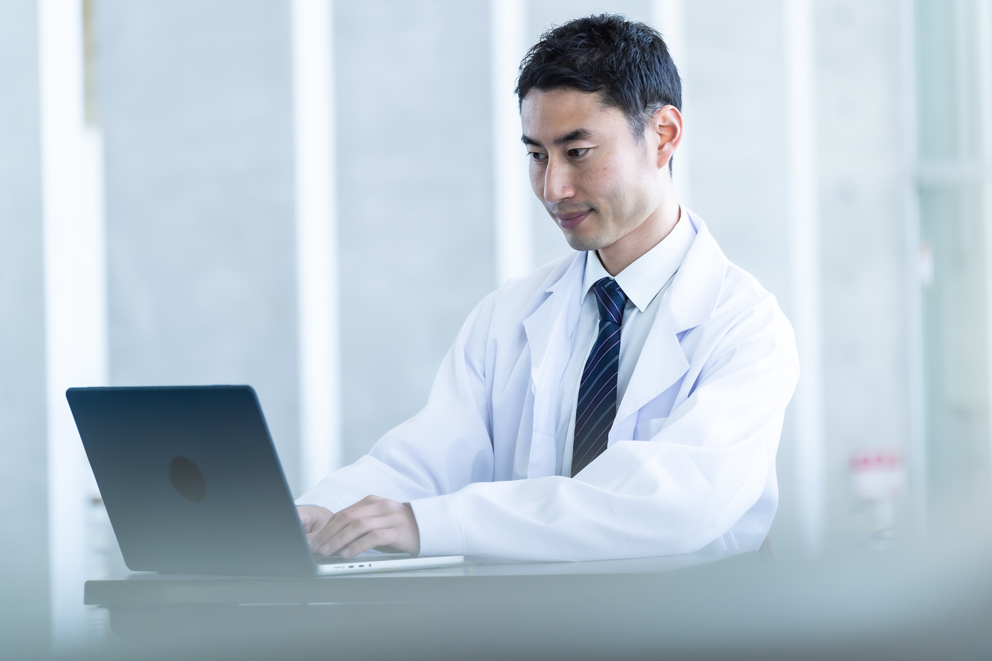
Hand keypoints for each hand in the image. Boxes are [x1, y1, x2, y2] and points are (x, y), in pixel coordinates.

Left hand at [298, 495, 420, 558]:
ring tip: (328, 552)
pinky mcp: (399, 531)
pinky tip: (348, 554)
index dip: (327, 527)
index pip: (344, 512)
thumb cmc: (402, 528)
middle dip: (329, 533)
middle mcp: (381, 506)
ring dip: (339, 540)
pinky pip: (373, 537)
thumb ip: (362, 524)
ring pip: (358, 526)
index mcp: (374, 501)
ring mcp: (391, 517)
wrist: (431, 528)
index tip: (316, 540)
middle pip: (347, 517)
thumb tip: (336, 539)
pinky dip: (357, 546)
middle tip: (318, 548)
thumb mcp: (381, 521)